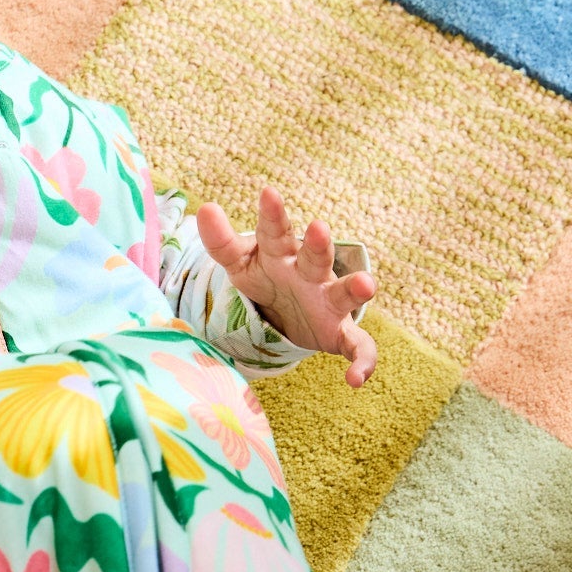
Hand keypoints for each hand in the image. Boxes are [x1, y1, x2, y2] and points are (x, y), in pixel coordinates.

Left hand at [195, 187, 377, 387]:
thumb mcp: (240, 263)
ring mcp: (329, 301)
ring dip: (356, 289)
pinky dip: (362, 361)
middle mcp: (311, 273)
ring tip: (367, 285)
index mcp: (283, 253)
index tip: (267, 192)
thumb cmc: (265, 278)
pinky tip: (356, 379)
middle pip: (316, 256)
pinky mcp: (339, 332)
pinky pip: (357, 346)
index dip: (271, 215)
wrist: (288, 314)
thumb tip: (204, 208)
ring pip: (345, 293)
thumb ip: (221, 241)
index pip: (274, 232)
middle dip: (318, 244)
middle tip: (318, 227)